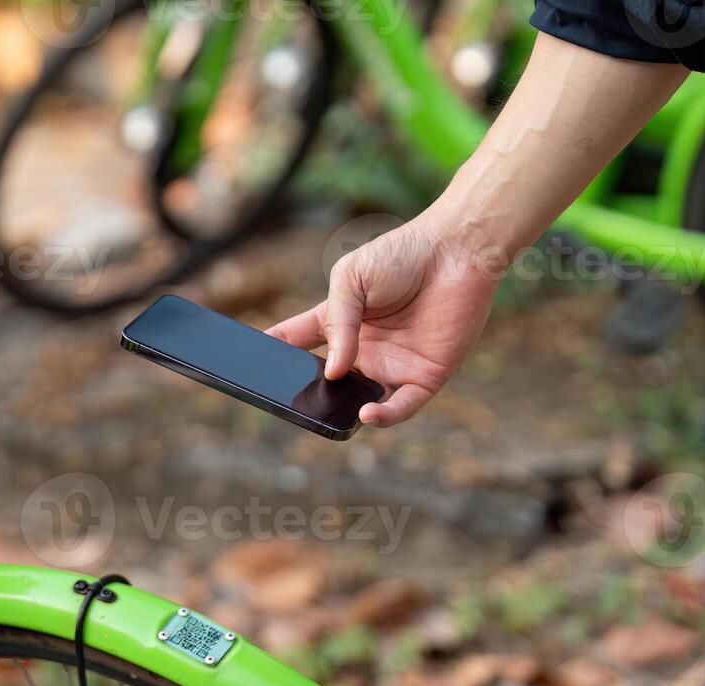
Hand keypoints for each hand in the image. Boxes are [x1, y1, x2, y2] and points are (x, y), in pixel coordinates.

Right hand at [267, 213, 500, 426]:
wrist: (456, 250)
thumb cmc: (402, 255)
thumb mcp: (351, 280)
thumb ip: (336, 323)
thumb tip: (330, 372)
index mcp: (340, 322)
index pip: (297, 341)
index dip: (274, 352)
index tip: (248, 367)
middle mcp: (363, 350)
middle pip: (325, 382)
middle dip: (304, 394)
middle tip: (285, 399)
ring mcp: (393, 365)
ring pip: (359, 401)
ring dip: (341, 412)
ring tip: (324, 411)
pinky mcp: (425, 377)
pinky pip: (401, 407)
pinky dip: (383, 416)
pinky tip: (367, 412)